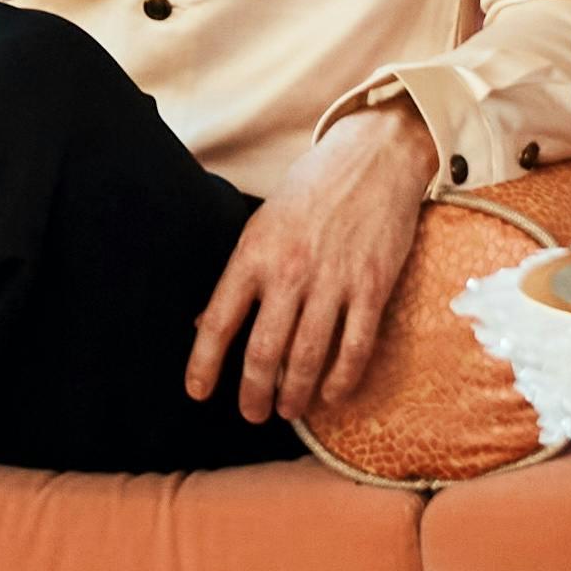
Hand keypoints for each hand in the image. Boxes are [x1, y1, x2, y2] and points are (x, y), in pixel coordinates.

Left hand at [185, 99, 433, 425]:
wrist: (373, 158)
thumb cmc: (311, 191)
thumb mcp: (261, 223)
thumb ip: (240, 275)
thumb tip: (206, 324)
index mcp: (254, 252)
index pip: (219, 320)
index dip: (205, 362)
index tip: (197, 392)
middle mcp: (290, 271)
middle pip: (263, 351)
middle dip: (253, 393)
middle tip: (252, 413)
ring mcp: (333, 281)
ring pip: (307, 357)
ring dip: (294, 394)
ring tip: (288, 411)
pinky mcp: (372, 288)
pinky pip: (355, 348)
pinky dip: (341, 379)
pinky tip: (330, 394)